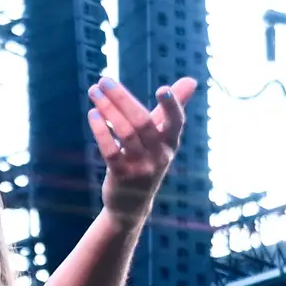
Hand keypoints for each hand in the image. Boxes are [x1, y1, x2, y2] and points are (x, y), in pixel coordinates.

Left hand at [92, 76, 194, 211]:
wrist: (132, 205)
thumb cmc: (148, 161)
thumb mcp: (162, 138)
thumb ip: (173, 108)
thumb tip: (192, 80)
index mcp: (170, 143)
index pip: (176, 122)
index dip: (171, 106)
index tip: (162, 89)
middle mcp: (159, 156)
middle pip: (142, 122)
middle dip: (122, 98)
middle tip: (104, 80)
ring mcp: (141, 167)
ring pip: (125, 133)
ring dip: (108, 109)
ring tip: (94, 92)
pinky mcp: (122, 176)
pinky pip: (111, 151)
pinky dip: (101, 131)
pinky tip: (93, 114)